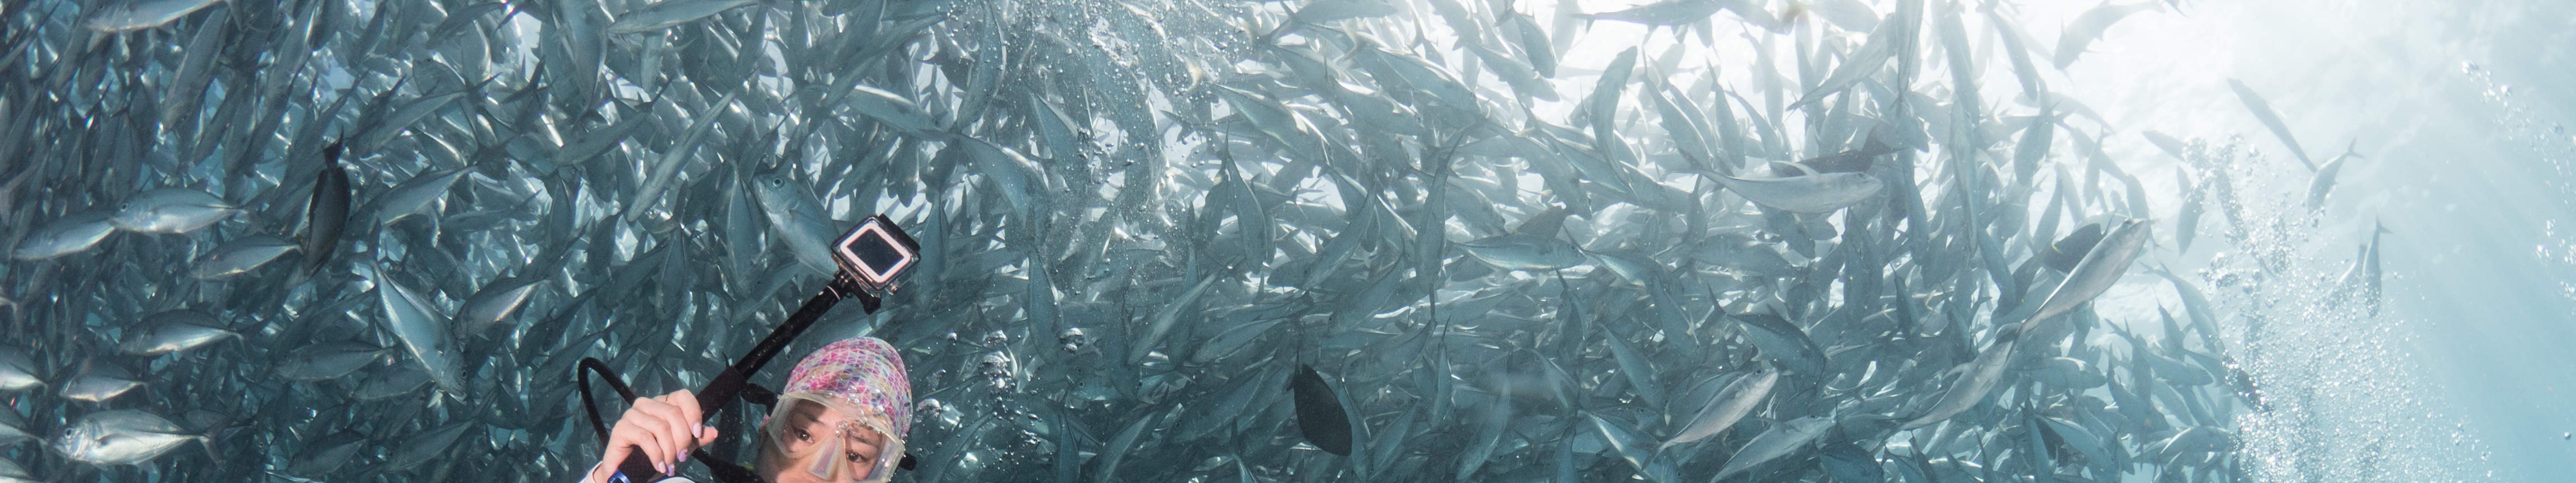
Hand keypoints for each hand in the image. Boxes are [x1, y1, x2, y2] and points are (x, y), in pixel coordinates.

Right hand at [590, 389, 720, 482]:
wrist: (626, 469)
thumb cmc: (655, 453)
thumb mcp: (681, 446)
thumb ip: (697, 438)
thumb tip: (714, 432)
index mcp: (662, 403)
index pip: (683, 396)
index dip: (693, 413)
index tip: (698, 433)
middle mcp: (647, 403)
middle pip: (673, 414)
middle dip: (683, 439)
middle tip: (682, 457)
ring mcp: (632, 414)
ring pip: (661, 427)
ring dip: (670, 450)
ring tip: (671, 465)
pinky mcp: (621, 427)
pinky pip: (646, 438)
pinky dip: (657, 455)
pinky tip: (660, 466)